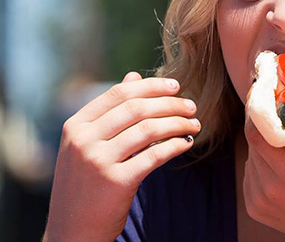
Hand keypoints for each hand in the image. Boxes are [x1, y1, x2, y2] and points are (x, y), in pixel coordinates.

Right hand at [43, 72, 200, 241]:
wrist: (73, 232)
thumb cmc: (86, 184)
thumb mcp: (88, 143)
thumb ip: (111, 110)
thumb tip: (134, 75)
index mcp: (76, 125)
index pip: (119, 93)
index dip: (151, 86)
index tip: (176, 86)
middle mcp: (84, 140)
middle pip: (137, 108)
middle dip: (170, 103)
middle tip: (191, 107)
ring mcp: (98, 161)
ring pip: (148, 129)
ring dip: (178, 123)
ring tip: (194, 125)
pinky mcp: (116, 182)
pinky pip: (154, 155)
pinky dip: (175, 145)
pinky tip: (186, 143)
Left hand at [243, 114, 284, 241]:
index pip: (258, 134)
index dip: (258, 109)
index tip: (264, 89)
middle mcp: (270, 191)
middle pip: (253, 142)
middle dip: (263, 121)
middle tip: (275, 104)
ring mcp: (259, 203)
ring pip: (251, 156)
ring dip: (263, 143)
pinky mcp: (254, 208)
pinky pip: (252, 172)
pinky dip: (263, 162)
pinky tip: (284, 165)